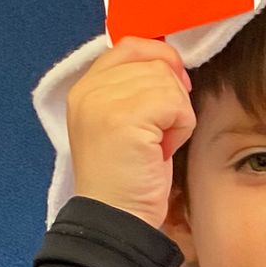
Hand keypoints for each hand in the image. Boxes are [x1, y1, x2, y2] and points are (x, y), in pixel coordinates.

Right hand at [67, 35, 195, 234]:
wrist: (115, 221)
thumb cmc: (127, 179)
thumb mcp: (123, 122)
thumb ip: (134, 88)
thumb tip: (175, 66)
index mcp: (85, 87)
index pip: (131, 45)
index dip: (160, 61)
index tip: (167, 98)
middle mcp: (89, 88)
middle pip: (157, 63)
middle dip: (170, 100)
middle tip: (153, 138)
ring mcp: (104, 101)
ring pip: (169, 82)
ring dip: (176, 117)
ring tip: (155, 146)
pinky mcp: (125, 117)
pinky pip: (177, 104)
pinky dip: (180, 129)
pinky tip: (162, 152)